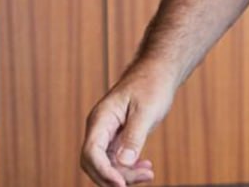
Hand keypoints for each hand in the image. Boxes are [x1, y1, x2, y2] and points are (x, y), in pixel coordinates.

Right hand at [81, 66, 176, 186]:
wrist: (157, 73)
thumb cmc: (151, 85)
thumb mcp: (146, 111)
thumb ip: (134, 136)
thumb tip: (123, 162)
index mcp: (101, 118)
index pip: (91, 152)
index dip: (103, 172)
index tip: (121, 184)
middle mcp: (99, 128)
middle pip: (94, 164)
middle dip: (114, 177)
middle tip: (142, 177)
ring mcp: (107, 134)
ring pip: (106, 165)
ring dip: (125, 175)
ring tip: (148, 173)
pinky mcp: (117, 138)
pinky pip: (116, 160)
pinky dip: (129, 168)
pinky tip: (145, 167)